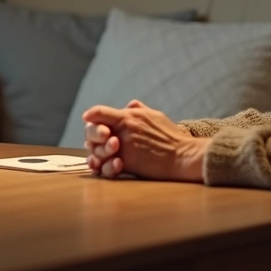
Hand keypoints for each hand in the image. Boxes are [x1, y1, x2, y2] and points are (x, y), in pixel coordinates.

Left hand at [81, 100, 208, 181]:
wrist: (182, 156)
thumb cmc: (170, 136)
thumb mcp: (155, 115)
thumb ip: (139, 109)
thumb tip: (129, 104)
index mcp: (128, 116)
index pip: (99, 112)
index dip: (91, 115)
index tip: (87, 118)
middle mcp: (122, 131)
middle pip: (92, 132)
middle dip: (91, 137)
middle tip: (96, 140)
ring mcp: (123, 148)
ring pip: (96, 150)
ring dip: (97, 152)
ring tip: (102, 154)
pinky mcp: (126, 164)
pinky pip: (105, 166)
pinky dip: (104, 166)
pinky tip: (108, 165)